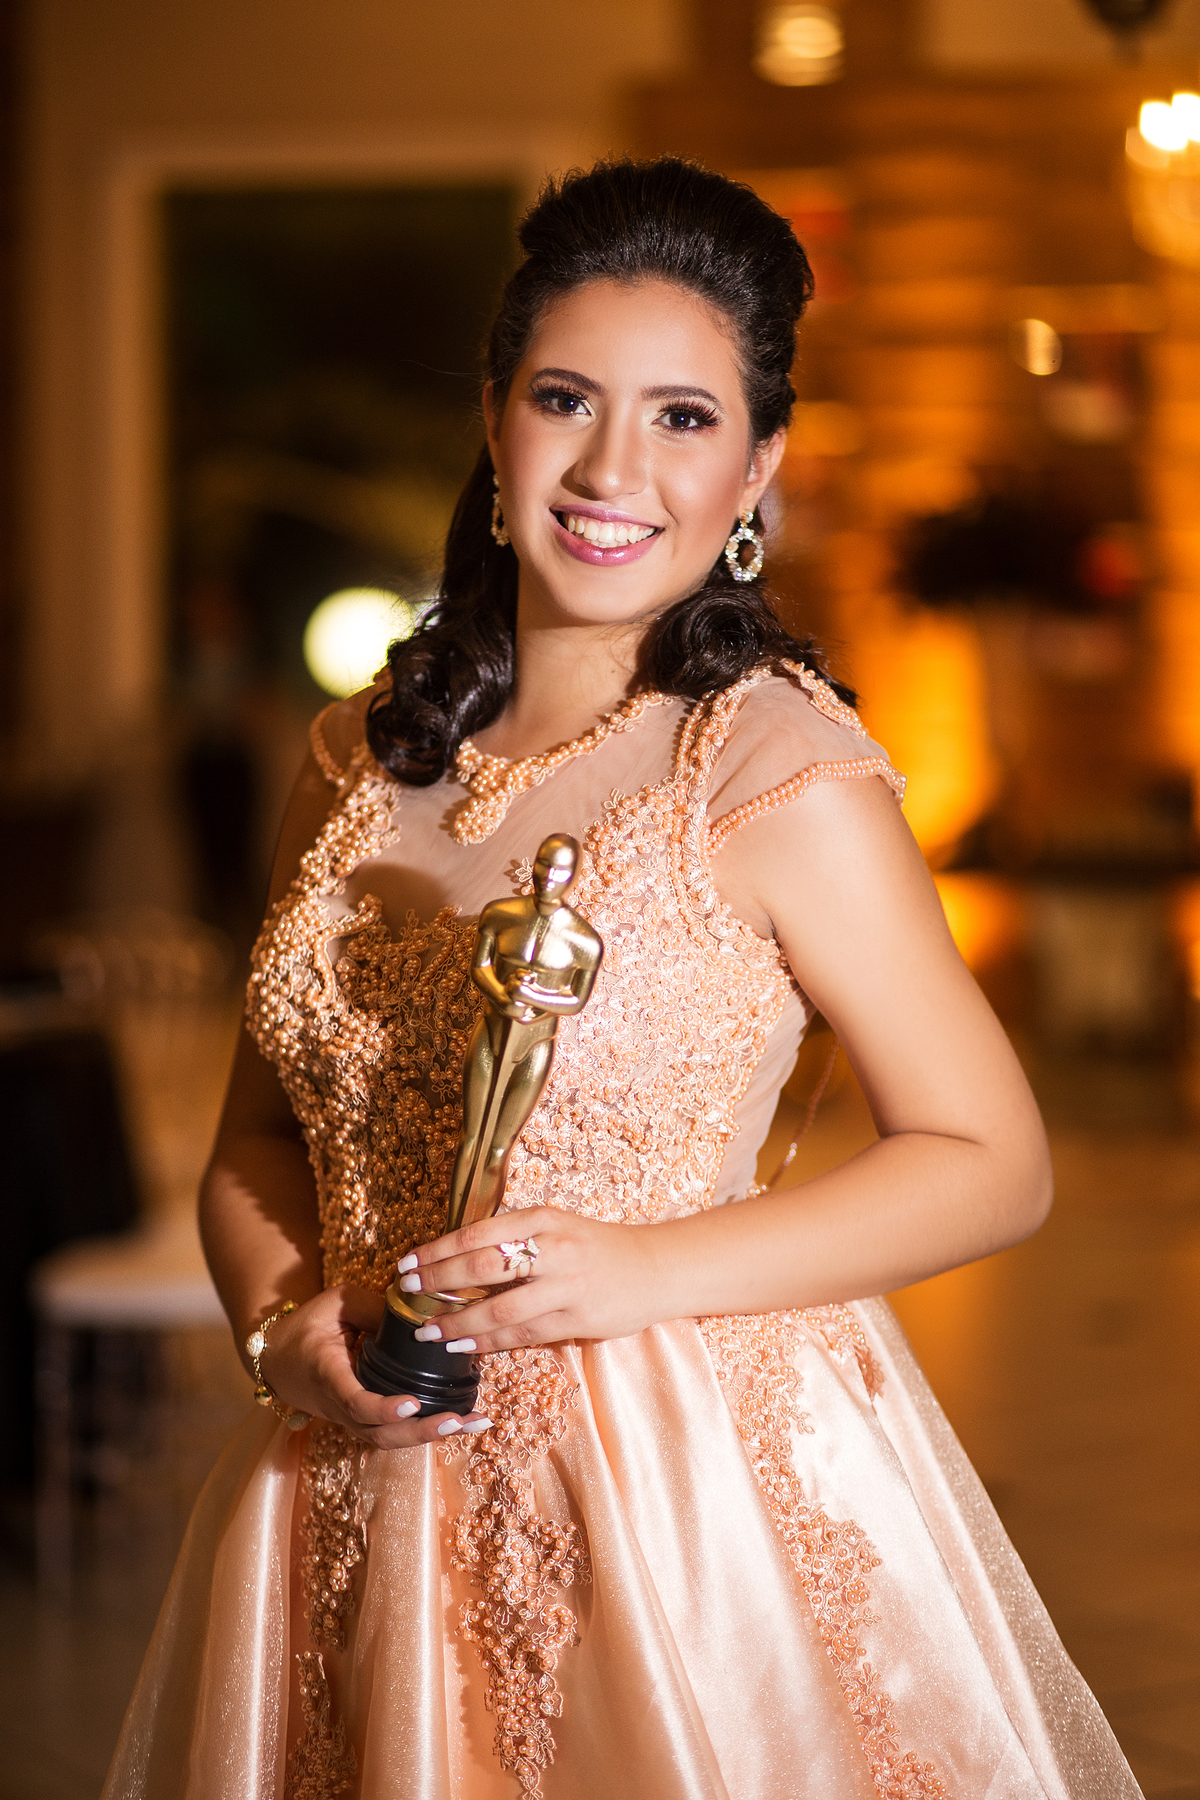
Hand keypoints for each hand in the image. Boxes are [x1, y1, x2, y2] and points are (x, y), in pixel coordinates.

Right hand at [255, 1284, 493, 1447]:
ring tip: (472, 1423)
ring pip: (389, 1440)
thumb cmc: (308, 1327)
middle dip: (421, 1432)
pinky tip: (460, 1421)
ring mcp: (351, 1419)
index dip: (383, 1409)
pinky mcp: (363, 1422)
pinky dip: (424, 1431)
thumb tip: (416, 1316)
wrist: (278, 1359)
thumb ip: (372, 1307)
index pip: (355, 1402)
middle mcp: (340, 1405)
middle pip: (379, 1434)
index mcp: (329, 1374)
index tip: (412, 1404)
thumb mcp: (335, 1303)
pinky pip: (392, 1434)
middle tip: (458, 1420)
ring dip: (431, 1435)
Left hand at [391, 1208, 661, 1353]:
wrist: (655, 1268)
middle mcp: (554, 1248)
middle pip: (482, 1268)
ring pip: (499, 1309)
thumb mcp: (556, 1227)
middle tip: (406, 1294)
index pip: (477, 1233)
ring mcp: (567, 1286)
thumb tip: (456, 1257)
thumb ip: (514, 1238)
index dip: (437, 1250)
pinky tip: (465, 1345)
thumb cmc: (596, 1247)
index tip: (406, 1263)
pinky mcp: (577, 1319)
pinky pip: (523, 1333)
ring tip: (429, 1331)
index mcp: (543, 1219)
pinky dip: (489, 1341)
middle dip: (438, 1282)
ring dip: (458, 1321)